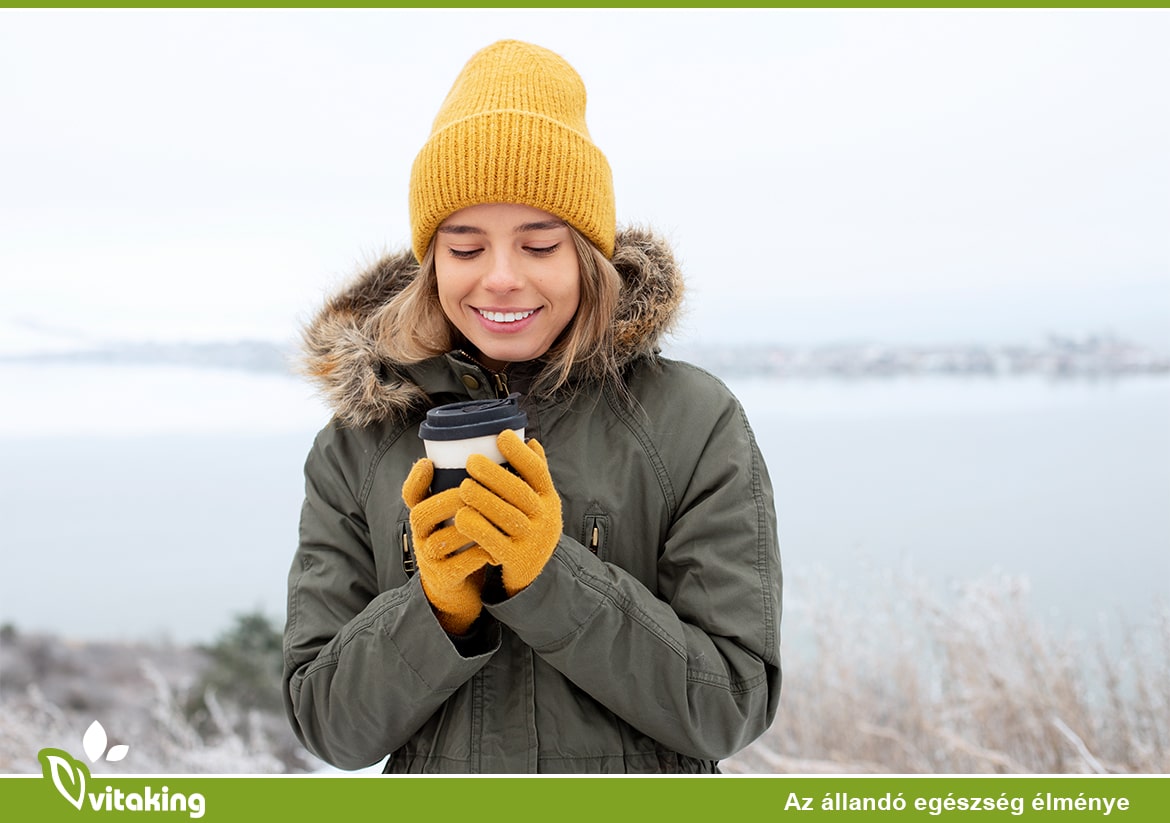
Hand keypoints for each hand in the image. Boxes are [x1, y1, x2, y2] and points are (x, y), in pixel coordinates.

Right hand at [402, 458, 492, 634]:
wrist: (457, 587)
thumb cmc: (462, 542)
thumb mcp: (457, 515)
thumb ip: (467, 491)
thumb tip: (499, 452)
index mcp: (423, 515)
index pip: (410, 495)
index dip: (415, 480)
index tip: (427, 463)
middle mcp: (420, 535)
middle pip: (422, 514)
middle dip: (449, 500)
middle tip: (475, 491)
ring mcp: (429, 558)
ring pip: (441, 540)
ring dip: (467, 527)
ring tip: (490, 518)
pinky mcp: (444, 578)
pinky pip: (458, 565)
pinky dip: (478, 555)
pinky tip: (495, 547)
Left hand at [456, 430, 562, 596]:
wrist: (535, 574)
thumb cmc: (529, 527)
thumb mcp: (539, 503)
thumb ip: (535, 475)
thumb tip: (530, 440)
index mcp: (549, 499)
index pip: (538, 472)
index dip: (520, 453)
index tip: (501, 435)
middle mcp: (546, 519)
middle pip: (520, 493)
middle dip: (495, 475)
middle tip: (471, 461)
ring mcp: (532, 541)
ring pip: (507, 516)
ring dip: (484, 499)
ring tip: (464, 487)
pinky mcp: (516, 559)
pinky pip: (494, 542)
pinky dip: (477, 528)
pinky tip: (461, 518)